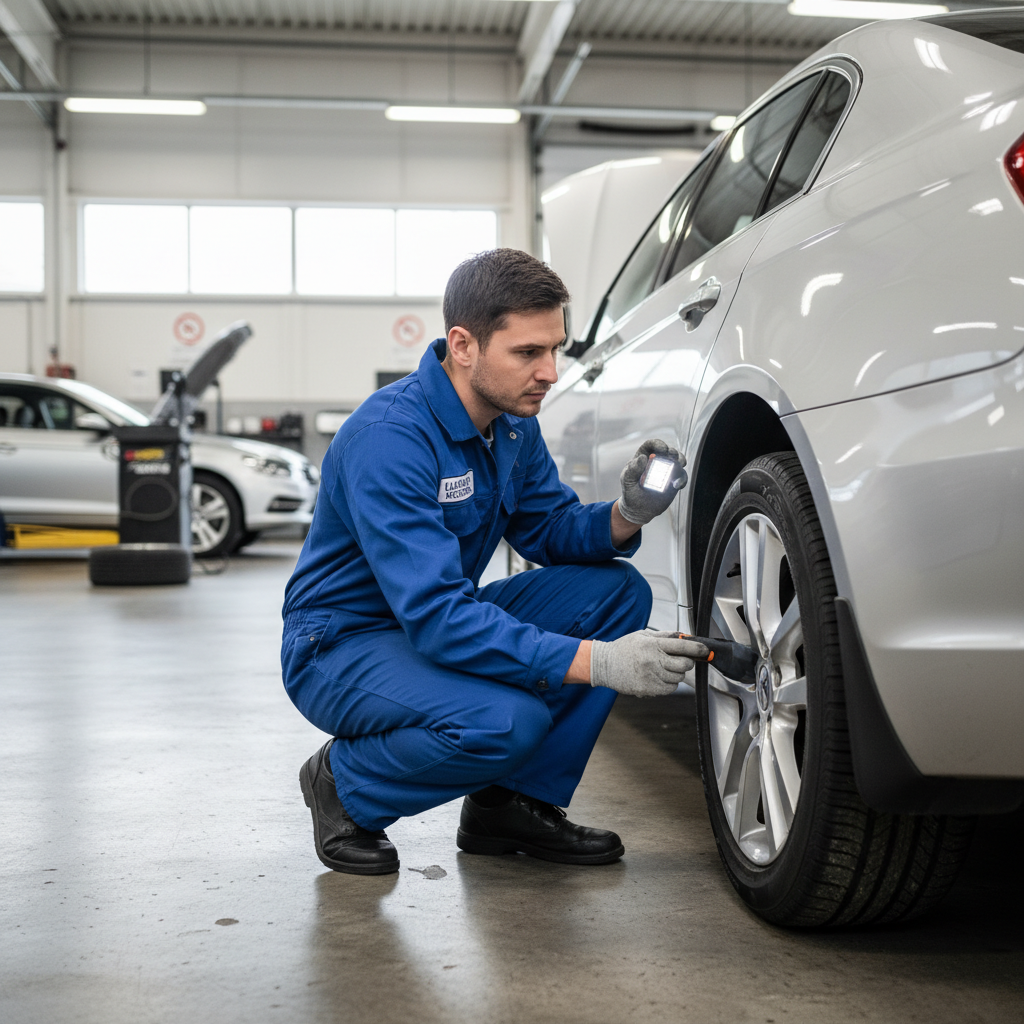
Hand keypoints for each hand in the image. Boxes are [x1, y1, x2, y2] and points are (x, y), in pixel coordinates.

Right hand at [590, 630, 708, 697]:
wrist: (605, 665)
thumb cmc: (624, 649)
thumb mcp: (643, 635)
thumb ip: (665, 636)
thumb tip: (684, 636)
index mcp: (652, 645)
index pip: (682, 646)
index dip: (697, 649)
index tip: (705, 651)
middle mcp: (653, 660)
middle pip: (684, 665)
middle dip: (686, 662)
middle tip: (680, 660)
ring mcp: (650, 676)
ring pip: (677, 678)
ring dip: (675, 674)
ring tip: (663, 668)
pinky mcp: (648, 688)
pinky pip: (669, 688)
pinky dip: (668, 684)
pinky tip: (658, 677)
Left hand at [617, 439, 686, 525]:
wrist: (639, 510)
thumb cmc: (630, 493)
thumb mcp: (627, 482)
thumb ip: (632, 470)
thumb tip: (643, 457)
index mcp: (643, 457)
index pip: (652, 445)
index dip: (658, 444)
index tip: (663, 450)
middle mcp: (656, 461)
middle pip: (668, 450)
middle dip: (673, 452)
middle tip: (673, 458)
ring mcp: (666, 470)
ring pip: (678, 460)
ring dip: (680, 461)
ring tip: (678, 467)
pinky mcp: (674, 481)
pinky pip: (682, 476)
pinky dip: (682, 479)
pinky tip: (677, 486)